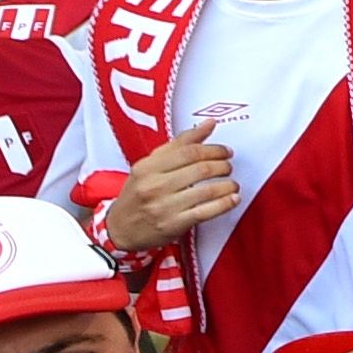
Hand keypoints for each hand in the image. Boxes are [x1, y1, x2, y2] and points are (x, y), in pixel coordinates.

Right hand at [99, 130, 238, 254]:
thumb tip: (209, 124)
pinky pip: (206, 212)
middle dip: (223, 166)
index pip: (188, 151)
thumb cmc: (138, 194)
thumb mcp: (150, 166)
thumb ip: (180, 144)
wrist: (120, 228)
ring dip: (228, 185)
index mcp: (148, 167)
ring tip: (232, 184)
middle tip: (228, 167)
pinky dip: (224, 204)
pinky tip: (232, 199)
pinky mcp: (173, 225)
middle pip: (200, 169)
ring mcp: (164, 206)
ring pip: (207, 190)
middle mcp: (154, 185)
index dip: (214, 149)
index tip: (226, 151)